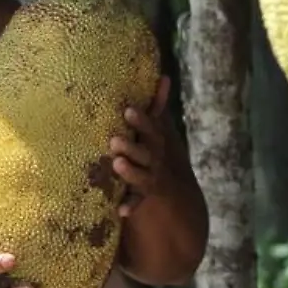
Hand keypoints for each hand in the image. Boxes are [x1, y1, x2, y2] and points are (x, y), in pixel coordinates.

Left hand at [110, 76, 176, 216]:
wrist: (173, 187)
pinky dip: (129, 206)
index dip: (141, 121)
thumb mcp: (157, 128)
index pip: (151, 129)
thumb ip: (157, 106)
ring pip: (142, 176)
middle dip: (132, 146)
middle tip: (114, 140)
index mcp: (156, 141)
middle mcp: (155, 159)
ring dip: (131, 172)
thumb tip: (165, 77)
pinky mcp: (143, 195)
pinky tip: (120, 211)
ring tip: (117, 164)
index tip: (128, 111)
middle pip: (146, 153)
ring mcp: (151, 178)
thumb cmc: (154, 148)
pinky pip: (137, 202)